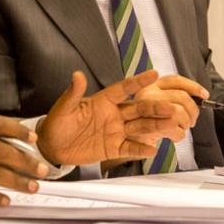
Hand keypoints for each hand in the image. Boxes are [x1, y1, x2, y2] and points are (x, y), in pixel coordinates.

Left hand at [36, 70, 178, 165]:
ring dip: (155, 126)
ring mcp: (115, 131)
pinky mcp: (113, 148)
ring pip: (139, 127)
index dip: (138, 82)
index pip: (123, 88)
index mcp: (103, 101)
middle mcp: (113, 114)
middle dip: (155, 107)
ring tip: (172, 124)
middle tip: (170, 107)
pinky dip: (141, 149)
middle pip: (138, 109)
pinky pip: (130, 148)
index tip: (154, 74)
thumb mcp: (64, 108)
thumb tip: (77, 75)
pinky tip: (152, 149)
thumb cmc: (56, 123)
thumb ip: (73, 93)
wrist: (52, 147)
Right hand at [132, 74, 209, 144]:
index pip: (175, 80)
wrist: (131, 139)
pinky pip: (174, 129)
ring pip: (178, 113)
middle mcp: (147, 95)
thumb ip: (174, 96)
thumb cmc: (148, 121)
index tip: (204, 95)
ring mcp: (146, 111)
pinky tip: (174, 136)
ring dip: (186, 123)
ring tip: (182, 128)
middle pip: (181, 97)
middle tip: (192, 120)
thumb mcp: (158, 103)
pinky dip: (179, 135)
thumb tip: (201, 96)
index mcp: (150, 86)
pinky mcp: (146, 128)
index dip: (193, 86)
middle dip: (193, 110)